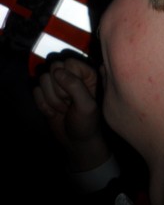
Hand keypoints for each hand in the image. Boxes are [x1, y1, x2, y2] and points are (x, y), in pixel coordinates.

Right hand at [33, 56, 111, 171]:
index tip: (76, 95)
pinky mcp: (45, 94)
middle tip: (69, 103)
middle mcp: (71, 76)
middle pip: (54, 69)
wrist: (75, 141)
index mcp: (86, 74)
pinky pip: (36, 91)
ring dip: (52, 100)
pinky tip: (54, 112)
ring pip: (43, 80)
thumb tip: (57, 72)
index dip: (69, 79)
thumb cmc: (87, 123)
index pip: (68, 63)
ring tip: (63, 109)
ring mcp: (56, 84)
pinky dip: (43, 105)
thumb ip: (75, 86)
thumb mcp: (86, 105)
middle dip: (59, 91)